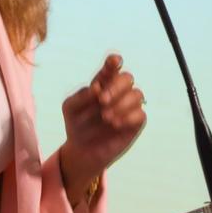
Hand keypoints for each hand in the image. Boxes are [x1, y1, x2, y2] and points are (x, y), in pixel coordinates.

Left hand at [60, 54, 146, 198]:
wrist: (83, 150)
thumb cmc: (76, 124)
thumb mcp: (70, 109)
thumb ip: (81, 96)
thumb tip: (97, 87)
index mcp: (102, 83)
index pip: (112, 67)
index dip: (114, 61)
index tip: (114, 61)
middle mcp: (118, 92)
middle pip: (127, 78)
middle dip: (116, 87)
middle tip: (102, 100)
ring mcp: (128, 106)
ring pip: (137, 94)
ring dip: (121, 104)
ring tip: (106, 118)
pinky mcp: (135, 122)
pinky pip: (141, 114)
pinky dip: (128, 117)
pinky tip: (115, 124)